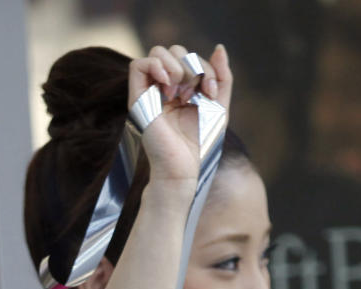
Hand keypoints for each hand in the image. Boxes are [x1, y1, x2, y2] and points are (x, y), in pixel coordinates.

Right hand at [129, 44, 231, 187]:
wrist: (183, 169)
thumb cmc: (199, 145)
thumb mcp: (219, 106)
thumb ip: (222, 77)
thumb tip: (219, 47)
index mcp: (181, 89)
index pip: (190, 58)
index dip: (205, 67)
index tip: (210, 92)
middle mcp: (163, 88)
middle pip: (173, 51)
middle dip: (191, 65)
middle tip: (194, 93)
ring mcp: (149, 93)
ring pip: (156, 53)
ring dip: (175, 65)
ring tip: (179, 92)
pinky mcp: (137, 101)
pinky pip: (137, 66)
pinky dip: (155, 66)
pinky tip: (167, 83)